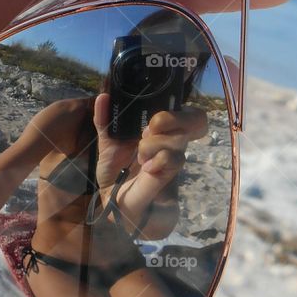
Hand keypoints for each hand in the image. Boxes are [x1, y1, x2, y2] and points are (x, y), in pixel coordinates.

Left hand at [90, 98, 206, 236]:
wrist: (115, 201)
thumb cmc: (115, 170)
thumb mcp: (107, 142)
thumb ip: (105, 120)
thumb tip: (103, 96)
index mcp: (159, 130)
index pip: (187, 112)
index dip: (182, 108)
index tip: (156, 114)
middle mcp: (170, 140)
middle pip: (194, 118)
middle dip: (169, 118)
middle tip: (148, 129)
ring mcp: (172, 157)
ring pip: (179, 138)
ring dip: (154, 143)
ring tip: (140, 155)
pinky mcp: (169, 174)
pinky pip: (173, 158)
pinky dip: (157, 159)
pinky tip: (146, 167)